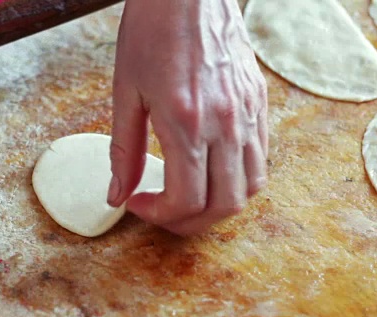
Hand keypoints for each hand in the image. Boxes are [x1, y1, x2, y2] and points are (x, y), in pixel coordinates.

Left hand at [107, 0, 267, 235]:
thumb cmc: (151, 33)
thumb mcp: (126, 92)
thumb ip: (123, 151)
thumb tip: (116, 196)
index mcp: (186, 122)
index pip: (185, 200)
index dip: (158, 215)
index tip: (138, 203)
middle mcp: (225, 124)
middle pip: (223, 206)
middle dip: (189, 223)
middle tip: (162, 213)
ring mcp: (248, 114)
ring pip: (250, 188)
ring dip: (218, 207)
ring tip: (188, 198)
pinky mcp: (259, 103)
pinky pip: (260, 159)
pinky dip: (237, 180)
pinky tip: (210, 170)